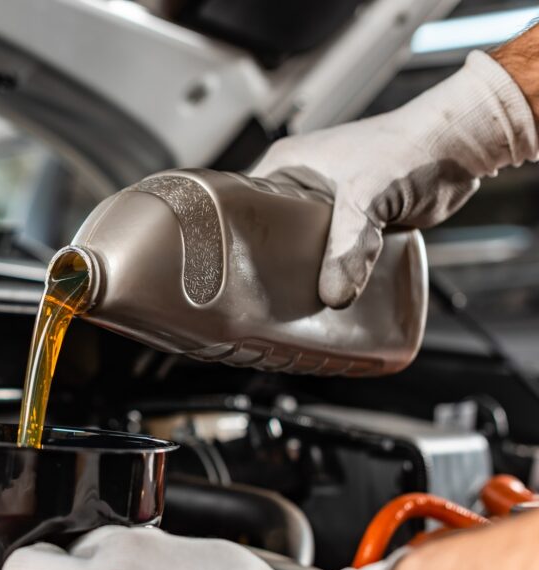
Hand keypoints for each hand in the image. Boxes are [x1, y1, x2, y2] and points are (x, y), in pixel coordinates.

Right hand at [252, 50, 537, 307]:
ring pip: (302, 250)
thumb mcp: (367, 197)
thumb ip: (348, 247)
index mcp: (285, 166)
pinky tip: (327, 296)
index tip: (226, 269)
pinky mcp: (353, 226)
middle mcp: (300, 186)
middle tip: (259, 296)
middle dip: (268, 264)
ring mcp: (327, 207)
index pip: (240, 206)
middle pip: (269, 235)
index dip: (232, 237)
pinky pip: (333, 256)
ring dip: (303, 273)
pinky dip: (332, 274)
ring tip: (288, 303)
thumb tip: (334, 296)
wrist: (461, 148)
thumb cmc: (411, 148)